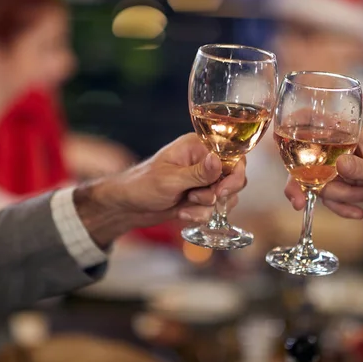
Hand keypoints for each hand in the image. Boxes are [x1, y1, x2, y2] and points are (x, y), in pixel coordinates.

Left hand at [76, 133, 245, 245]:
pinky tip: (183, 214)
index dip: (233, 175)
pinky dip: (202, 215)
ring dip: (207, 207)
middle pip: (234, 177)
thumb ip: (198, 173)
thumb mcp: (170, 179)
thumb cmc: (142, 185)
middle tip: (197, 199)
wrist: (128, 207)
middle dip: (218, 194)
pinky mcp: (200, 197)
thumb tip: (218, 160)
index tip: (221, 191)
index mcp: (198, 146)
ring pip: (226, 196)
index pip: (233, 156)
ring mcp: (203, 180)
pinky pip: (215, 208)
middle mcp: (204, 160)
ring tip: (185, 207)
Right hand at [285, 128, 362, 220]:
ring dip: (337, 198)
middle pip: (307, 162)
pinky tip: (360, 213)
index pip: (319, 126)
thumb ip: (359, 169)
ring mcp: (341, 170)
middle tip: (297, 202)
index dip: (297, 127)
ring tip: (362, 199)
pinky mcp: (343, 186)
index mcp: (351, 136)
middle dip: (302, 184)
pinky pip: (330, 198)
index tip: (278, 136)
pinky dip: (342, 208)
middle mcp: (341, 150)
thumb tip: (338, 165)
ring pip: (318, 184)